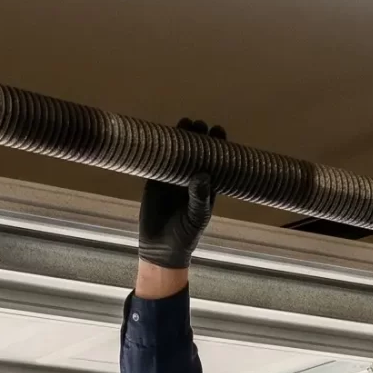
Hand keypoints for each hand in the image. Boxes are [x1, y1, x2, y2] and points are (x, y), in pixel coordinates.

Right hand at [137, 118, 224, 269]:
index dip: (216, 144)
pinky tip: (159, 137)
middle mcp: (190, 178)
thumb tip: (203, 174)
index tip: (218, 131)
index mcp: (206, 185)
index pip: (214, 159)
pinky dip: (158, 150)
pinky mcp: (154, 181)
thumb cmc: (185, 234)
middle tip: (199, 125)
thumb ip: (200, 197)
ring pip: (177, 152)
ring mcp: (172, 178)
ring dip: (180, 138)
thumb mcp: (197, 217)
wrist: (161, 248)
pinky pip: (157, 162)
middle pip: (196, 150)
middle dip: (198, 136)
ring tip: (184, 123)